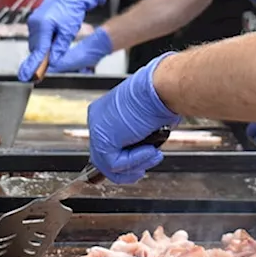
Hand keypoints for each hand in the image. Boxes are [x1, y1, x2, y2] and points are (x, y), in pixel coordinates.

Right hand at [18, 0, 106, 80]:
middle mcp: (34, 23)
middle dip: (40, 58)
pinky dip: (42, 43)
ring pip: (35, 44)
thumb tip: (53, 60)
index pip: (38, 50)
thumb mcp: (69, 31)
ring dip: (42, 50)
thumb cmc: (71, 10)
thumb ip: (59, 47)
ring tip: (55, 47)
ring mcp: (32, 22)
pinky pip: (36, 37)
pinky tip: (51, 41)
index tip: (27, 76)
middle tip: (45, 67)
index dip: (33, 65)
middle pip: (35, 48)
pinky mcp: (34, 22)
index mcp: (43, 25)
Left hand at [87, 54, 180, 183]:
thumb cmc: (158, 97)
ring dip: (136, 165)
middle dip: (132, 164)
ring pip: (110, 165)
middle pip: (106, 156)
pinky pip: (116, 165)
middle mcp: (97, 119)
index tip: (143, 161)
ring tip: (153, 154)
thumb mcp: (147, 118)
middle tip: (151, 158)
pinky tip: (148, 149)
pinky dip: (136, 161)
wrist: (158, 91)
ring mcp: (97, 130)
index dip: (127, 157)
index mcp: (105, 111)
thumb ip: (140, 134)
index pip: (109, 143)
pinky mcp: (102, 142)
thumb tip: (147, 148)